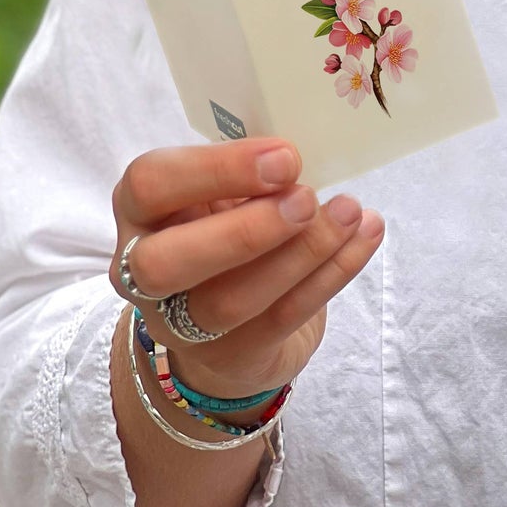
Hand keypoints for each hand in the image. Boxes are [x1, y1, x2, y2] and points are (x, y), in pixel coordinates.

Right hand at [109, 136, 384, 400]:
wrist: (228, 327)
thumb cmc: (226, 228)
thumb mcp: (222, 191)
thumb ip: (247, 172)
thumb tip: (301, 151)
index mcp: (140, 211)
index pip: (150, 184)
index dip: (215, 170)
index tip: (284, 157)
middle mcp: (142, 273)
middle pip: (165, 263)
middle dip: (244, 230)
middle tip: (307, 198)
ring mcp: (182, 325)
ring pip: (230, 300)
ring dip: (301, 253)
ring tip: (350, 212)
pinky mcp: (233, 356)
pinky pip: (282, 318)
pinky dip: (332, 274)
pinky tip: (365, 237)